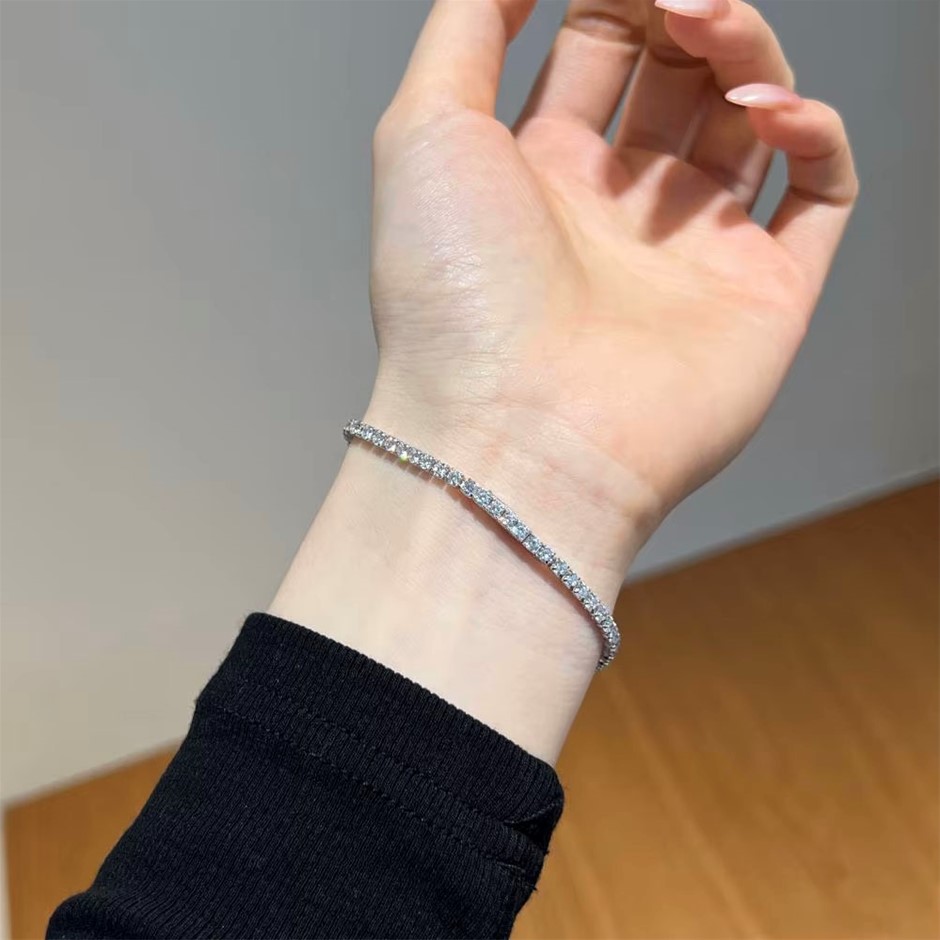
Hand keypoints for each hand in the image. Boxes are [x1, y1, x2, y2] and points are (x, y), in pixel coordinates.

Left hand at [273, 0, 856, 759]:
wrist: (514, 435)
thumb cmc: (455, 298)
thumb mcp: (425, 130)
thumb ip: (468, 26)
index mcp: (541, 174)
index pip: (597, 50)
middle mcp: (619, 212)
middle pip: (675, 75)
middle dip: (682, 13)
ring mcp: (694, 252)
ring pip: (748, 119)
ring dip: (746, 53)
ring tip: (712, 27)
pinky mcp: (763, 293)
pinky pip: (821, 193)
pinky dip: (814, 129)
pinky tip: (769, 112)